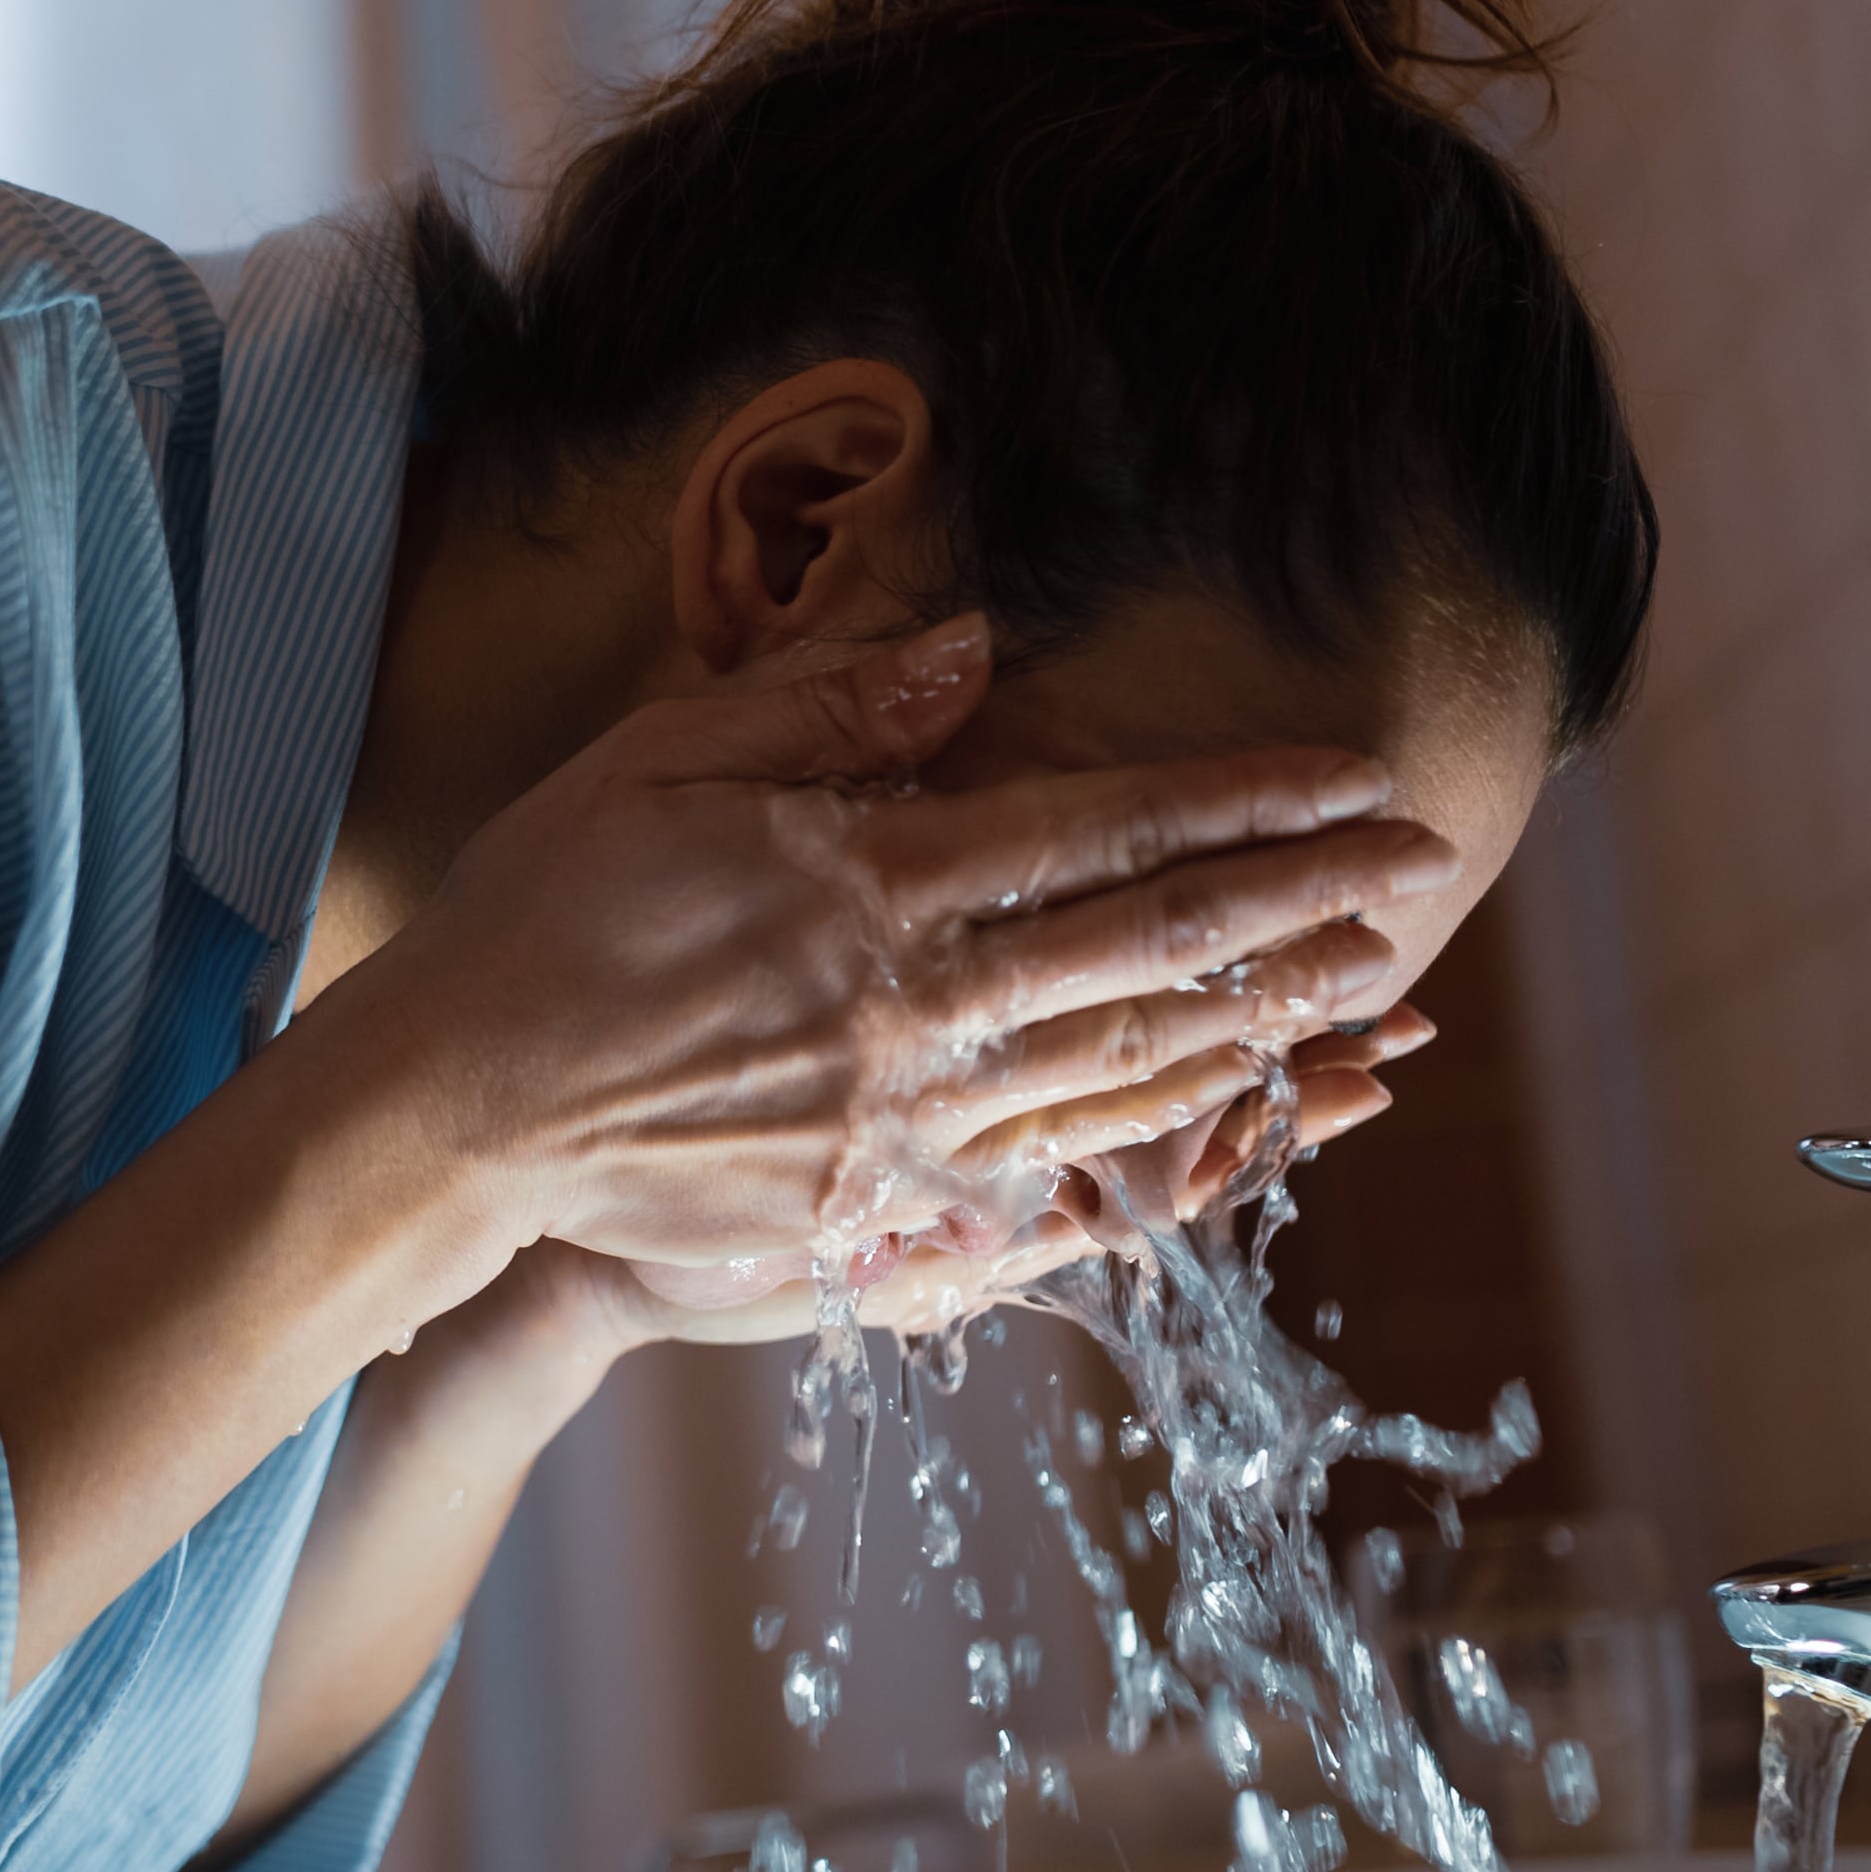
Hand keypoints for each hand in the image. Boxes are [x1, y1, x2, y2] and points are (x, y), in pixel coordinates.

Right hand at [318, 614, 1459, 1281]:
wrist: (452, 1112)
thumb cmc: (542, 913)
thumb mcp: (662, 763)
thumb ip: (826, 712)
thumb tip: (979, 652)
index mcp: (867, 884)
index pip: (1100, 831)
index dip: (1236, 803)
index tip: (1345, 779)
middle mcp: (908, 1013)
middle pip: (1147, 953)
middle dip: (1296, 909)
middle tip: (1418, 874)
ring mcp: (899, 1131)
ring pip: (1124, 1075)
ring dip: (1261, 1029)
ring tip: (1372, 996)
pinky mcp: (872, 1220)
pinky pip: (1049, 1190)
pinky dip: (1154, 1161)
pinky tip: (1238, 1139)